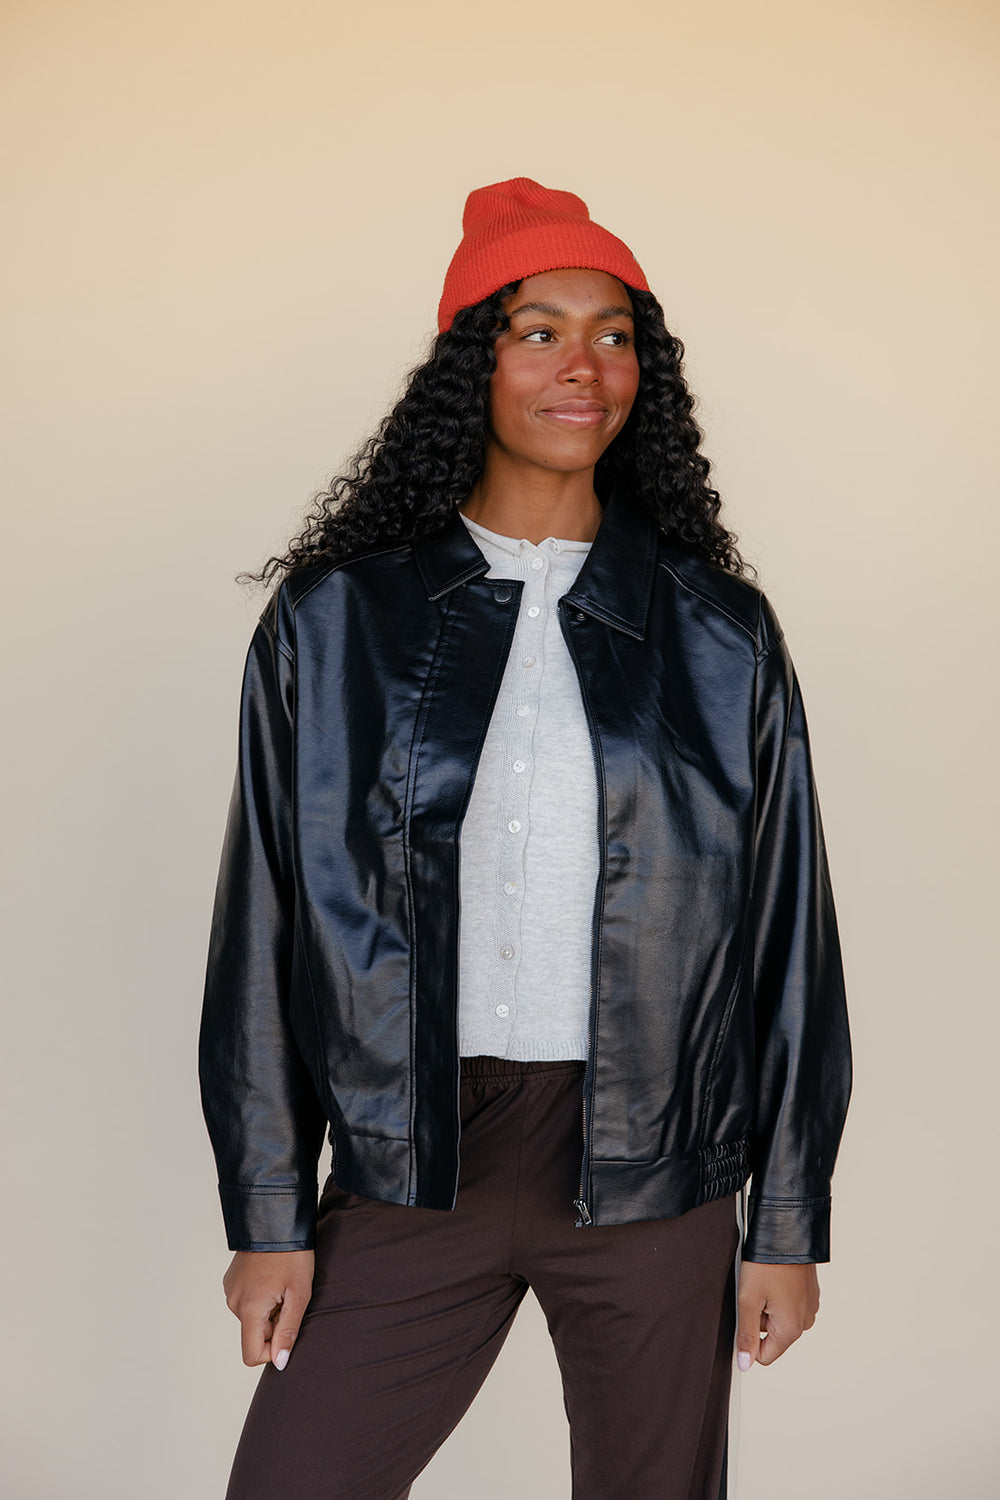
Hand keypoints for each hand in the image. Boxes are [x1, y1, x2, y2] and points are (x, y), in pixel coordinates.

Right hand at [222, 1249, 314, 1369]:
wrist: (277, 1219)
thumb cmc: (293, 1255)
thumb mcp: (299, 1294)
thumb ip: (288, 1331)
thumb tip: (280, 1363)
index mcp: (248, 1309)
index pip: (251, 1355)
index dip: (273, 1351)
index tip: (288, 1329)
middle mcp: (233, 1302)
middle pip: (254, 1334)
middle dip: (274, 1325)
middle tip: (290, 1297)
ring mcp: (230, 1290)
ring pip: (252, 1318)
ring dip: (269, 1310)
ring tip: (282, 1284)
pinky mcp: (232, 1281)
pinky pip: (247, 1303)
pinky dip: (262, 1298)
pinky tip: (273, 1277)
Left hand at [736, 1261, 818, 1369]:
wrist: (787, 1231)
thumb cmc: (767, 1263)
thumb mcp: (748, 1300)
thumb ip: (746, 1334)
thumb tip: (745, 1363)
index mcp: (791, 1329)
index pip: (764, 1356)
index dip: (748, 1339)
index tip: (743, 1314)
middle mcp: (804, 1322)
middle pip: (771, 1335)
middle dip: (758, 1318)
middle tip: (753, 1292)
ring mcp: (809, 1306)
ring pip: (777, 1318)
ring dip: (766, 1305)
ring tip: (763, 1282)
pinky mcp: (808, 1293)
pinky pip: (787, 1304)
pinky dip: (776, 1294)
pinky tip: (773, 1277)